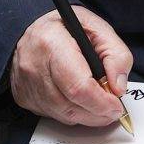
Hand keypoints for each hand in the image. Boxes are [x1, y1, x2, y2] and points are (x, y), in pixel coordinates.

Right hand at [11, 6, 131, 125]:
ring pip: (64, 115)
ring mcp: (26, 85)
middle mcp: (34, 67)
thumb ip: (116, 54)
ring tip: (100, 104)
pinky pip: (54, 115)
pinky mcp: (24, 97)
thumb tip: (119, 87)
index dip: (101, 102)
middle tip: (113, 108)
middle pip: (71, 105)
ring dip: (87, 115)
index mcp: (52, 43)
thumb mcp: (97, 28)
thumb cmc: (64, 27)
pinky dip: (72, 112)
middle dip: (98, 112)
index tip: (116, 104)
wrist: (31, 30)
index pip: (78, 86)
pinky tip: (79, 100)